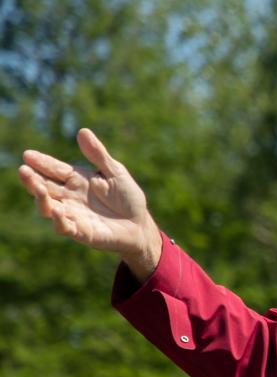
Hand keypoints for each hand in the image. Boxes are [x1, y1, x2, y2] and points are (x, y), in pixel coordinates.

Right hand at [19, 128, 161, 280]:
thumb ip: (99, 155)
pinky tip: (58, 211)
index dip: (41, 162)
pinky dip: (59, 221)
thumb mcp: (116, 172)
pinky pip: (65, 227)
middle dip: (32, 180)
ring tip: (39, 189)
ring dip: (41, 199)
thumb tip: (83, 131)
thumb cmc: (128, 198)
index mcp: (76, 179)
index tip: (28, 155)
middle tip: (24, 170)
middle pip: (45, 187)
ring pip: (48, 207)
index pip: (54, 169)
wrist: (140, 225)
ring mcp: (73, 215)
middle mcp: (70, 197)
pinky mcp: (82, 232)